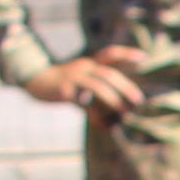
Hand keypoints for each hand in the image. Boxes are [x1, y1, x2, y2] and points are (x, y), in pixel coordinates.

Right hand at [26, 48, 146, 122]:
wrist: (34, 81)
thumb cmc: (64, 83)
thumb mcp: (82, 79)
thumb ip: (99, 87)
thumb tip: (119, 108)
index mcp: (90, 64)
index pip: (110, 54)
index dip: (127, 54)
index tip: (144, 57)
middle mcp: (83, 67)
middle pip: (108, 73)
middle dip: (126, 86)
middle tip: (139, 100)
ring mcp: (73, 78)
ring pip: (97, 85)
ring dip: (113, 99)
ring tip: (124, 113)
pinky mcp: (64, 90)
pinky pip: (82, 103)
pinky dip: (94, 115)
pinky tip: (102, 125)